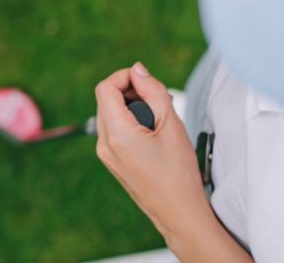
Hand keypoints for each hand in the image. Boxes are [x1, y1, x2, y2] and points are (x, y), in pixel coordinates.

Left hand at [94, 63, 213, 242]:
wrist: (179, 212)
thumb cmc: (179, 173)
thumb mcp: (171, 124)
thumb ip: (152, 91)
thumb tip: (137, 70)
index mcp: (116, 134)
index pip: (105, 88)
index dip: (124, 76)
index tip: (146, 80)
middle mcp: (104, 144)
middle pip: (106, 99)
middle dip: (131, 91)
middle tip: (159, 99)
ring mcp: (106, 154)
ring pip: (110, 114)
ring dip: (132, 106)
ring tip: (160, 116)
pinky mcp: (112, 160)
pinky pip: (114, 130)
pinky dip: (130, 122)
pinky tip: (153, 131)